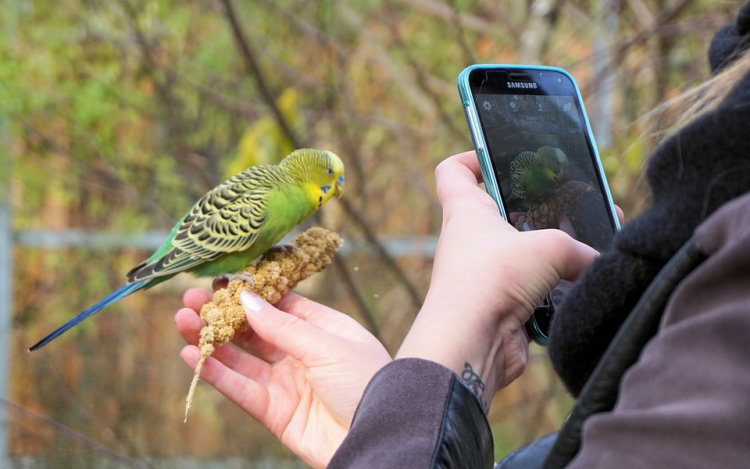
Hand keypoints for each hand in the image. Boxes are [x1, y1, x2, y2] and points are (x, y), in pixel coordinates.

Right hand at [176, 288, 390, 468]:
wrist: (380, 435)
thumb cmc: (366, 381)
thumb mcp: (327, 344)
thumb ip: (284, 326)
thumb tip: (248, 299)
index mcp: (323, 329)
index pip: (281, 305)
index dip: (251, 294)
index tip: (221, 281)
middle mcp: (303, 354)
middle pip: (255, 331)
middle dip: (223, 315)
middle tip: (191, 299)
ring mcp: (288, 383)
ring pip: (241, 359)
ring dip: (211, 341)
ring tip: (182, 321)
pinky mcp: (276, 413)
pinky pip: (240, 390)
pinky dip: (216, 374)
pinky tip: (191, 355)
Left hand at [397, 151, 599, 409]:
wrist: (472, 343)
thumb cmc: (492, 280)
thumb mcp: (549, 247)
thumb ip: (579, 248)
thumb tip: (597, 262)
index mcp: (466, 212)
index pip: (454, 171)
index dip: (472, 157)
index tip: (500, 154)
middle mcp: (470, 242)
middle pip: (501, 213)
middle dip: (538, 209)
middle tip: (573, 205)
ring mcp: (484, 277)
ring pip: (522, 256)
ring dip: (552, 254)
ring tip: (592, 246)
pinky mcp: (500, 308)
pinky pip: (533, 292)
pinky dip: (556, 292)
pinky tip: (584, 287)